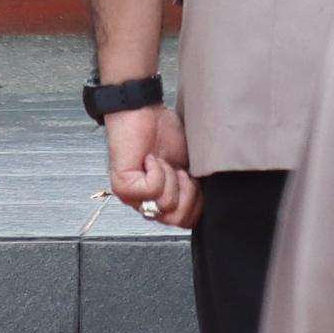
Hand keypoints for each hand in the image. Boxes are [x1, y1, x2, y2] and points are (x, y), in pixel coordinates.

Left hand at [108, 101, 199, 228]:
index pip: (187, 220)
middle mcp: (149, 204)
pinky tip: (150, 158)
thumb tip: (209, 202)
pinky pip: (152, 190)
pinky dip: (157, 170)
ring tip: (161, 161)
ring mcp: (134, 198)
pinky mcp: (124, 187)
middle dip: (187, 190)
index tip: (192, 176)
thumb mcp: (191, 163)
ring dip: (170, 176)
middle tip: (179, 170)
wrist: (142, 112)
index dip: (197, 199)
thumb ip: (198, 187)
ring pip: (166, 205)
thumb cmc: (164, 133)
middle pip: (178, 219)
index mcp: (166, 199)